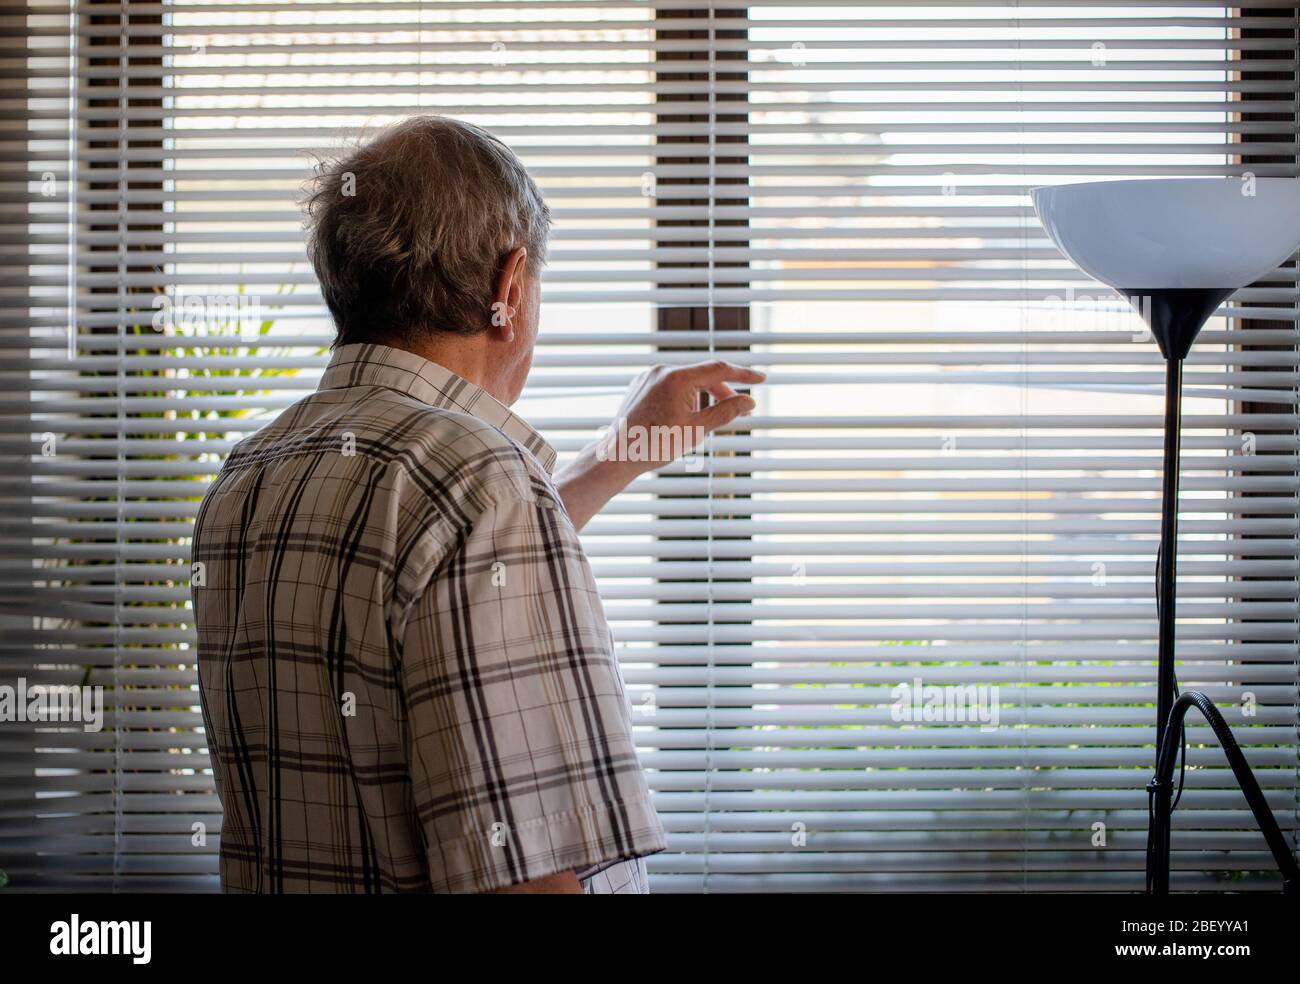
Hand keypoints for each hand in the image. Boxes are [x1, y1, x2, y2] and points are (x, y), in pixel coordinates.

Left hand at [602, 360, 766, 475]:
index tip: (762, 379)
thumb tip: (749, 402)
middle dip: (723, 391)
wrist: (617, 455)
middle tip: (740, 409)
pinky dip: (686, 397)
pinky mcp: (642, 385)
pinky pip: (672, 385)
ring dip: (704, 396)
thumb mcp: (697, 430)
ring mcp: (650, 376)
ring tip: (708, 420)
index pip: (720, 369)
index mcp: (678, 378)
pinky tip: (686, 417)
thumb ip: (725, 412)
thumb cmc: (654, 445)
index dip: (744, 375)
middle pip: (704, 375)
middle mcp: (662, 370)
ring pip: (688, 381)